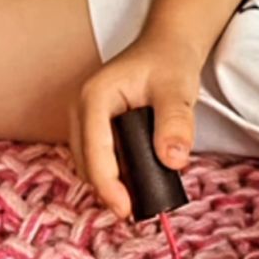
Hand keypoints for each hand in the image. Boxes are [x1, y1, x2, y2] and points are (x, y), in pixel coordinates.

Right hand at [70, 27, 202, 216]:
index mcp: (95, 96)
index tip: (127, 209)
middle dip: (107, 189)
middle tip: (137, 212)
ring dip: (109, 184)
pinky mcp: (94, 128)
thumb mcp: (178, 89)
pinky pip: (98, 158)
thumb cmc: (170, 62)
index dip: (108, 184)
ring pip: (89, 164)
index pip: (94, 150)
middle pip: (86, 162)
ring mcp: (85, 119)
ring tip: (139, 202)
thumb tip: (174, 161)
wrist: (167, 46)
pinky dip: (113, 174)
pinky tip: (135, 185)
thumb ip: (176, 122)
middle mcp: (81, 108)